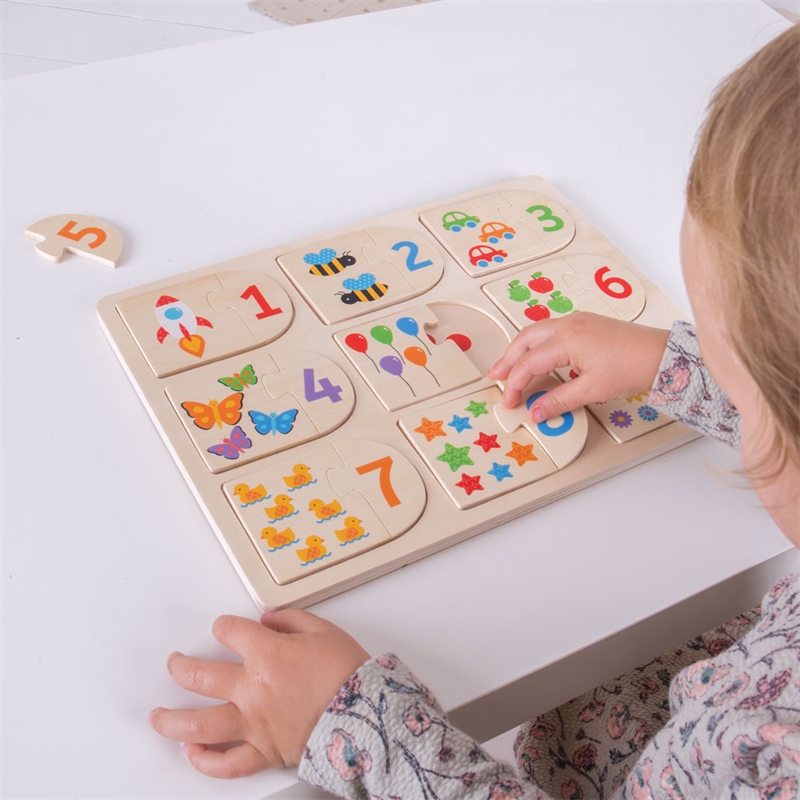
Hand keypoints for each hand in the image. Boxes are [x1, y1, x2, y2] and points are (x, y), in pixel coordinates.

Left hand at [149, 609, 369, 778]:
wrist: (370, 716)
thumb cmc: (350, 674)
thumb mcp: (324, 631)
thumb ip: (291, 621)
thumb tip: (269, 619)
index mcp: (267, 655)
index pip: (229, 633)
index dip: (223, 627)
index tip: (223, 629)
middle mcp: (252, 689)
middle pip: (200, 676)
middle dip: (181, 667)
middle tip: (174, 664)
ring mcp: (254, 724)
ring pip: (199, 724)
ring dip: (171, 719)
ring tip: (158, 716)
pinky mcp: (264, 752)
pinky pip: (227, 763)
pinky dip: (205, 760)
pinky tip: (192, 753)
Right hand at [488, 313, 668, 420]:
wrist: (662, 354)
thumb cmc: (633, 366)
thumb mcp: (592, 389)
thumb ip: (559, 400)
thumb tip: (537, 411)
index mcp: (567, 338)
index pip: (528, 363)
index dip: (515, 384)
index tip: (510, 401)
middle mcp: (569, 324)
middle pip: (525, 340)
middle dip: (508, 359)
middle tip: (496, 377)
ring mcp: (578, 321)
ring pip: (537, 332)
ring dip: (521, 349)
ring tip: (510, 366)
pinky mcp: (587, 324)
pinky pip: (552, 330)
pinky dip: (538, 344)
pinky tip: (538, 357)